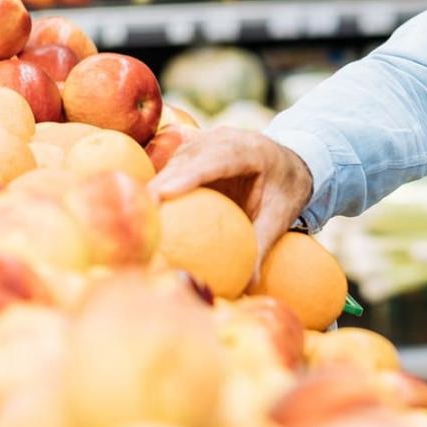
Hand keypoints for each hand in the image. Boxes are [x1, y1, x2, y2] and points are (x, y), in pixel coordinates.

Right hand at [148, 127, 314, 259]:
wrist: (291, 161)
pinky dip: (160, 182)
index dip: (187, 175)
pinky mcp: (196, 148)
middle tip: (140, 208)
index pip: (216, 160)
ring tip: (136, 210)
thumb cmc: (285, 189)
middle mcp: (226, 139)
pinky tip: (143, 205)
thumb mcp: (281, 216)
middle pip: (189, 158)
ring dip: (157, 181)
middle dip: (162, 181)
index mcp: (251, 151)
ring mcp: (209, 140)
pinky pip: (174, 163)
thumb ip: (262, 245)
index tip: (163, 194)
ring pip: (177, 158)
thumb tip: (246, 286)